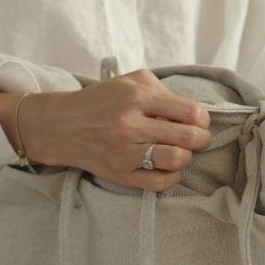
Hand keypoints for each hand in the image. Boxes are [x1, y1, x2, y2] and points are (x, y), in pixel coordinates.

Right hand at [0, 69, 212, 191]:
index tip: (198, 120)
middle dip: (202, 139)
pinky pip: (160, 183)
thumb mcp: (131, 81)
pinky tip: (167, 167)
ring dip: (187, 156)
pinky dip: (173, 176)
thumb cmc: (102, 101)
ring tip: (180, 151)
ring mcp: (125, 152)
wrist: (61, 125)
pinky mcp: (120, 175)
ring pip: (177, 160)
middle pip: (189, 137)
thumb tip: (195, 112)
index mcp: (137, 98)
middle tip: (198, 138)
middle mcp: (130, 125)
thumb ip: (164, 90)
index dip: (203, 118)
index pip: (191, 112)